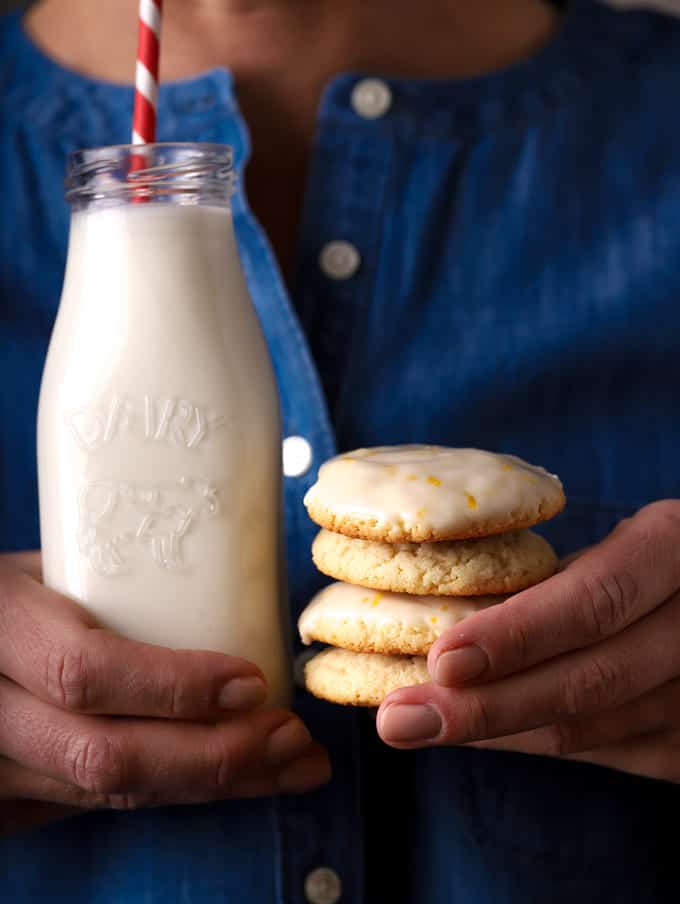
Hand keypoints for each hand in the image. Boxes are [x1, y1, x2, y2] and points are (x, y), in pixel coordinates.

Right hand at [0, 552, 328, 835]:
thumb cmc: (2, 593)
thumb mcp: (41, 566)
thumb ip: (109, 585)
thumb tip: (224, 585)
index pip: (83, 671)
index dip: (174, 687)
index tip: (253, 681)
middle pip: (106, 756)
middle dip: (215, 755)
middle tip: (292, 735)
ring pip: (109, 794)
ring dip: (211, 784)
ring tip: (287, 765)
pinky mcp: (5, 802)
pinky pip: (99, 805)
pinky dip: (173, 791)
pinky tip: (231, 777)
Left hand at [377, 500, 679, 782]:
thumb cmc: (656, 564)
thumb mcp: (622, 546)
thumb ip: (559, 584)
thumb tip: (446, 620)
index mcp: (675, 548)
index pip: (594, 601)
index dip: (515, 636)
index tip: (440, 660)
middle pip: (590, 680)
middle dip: (484, 706)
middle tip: (398, 719)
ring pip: (590, 728)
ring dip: (495, 732)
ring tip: (417, 727)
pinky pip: (605, 754)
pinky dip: (531, 744)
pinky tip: (476, 736)